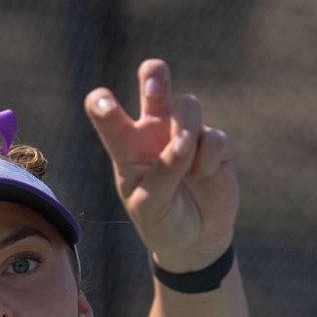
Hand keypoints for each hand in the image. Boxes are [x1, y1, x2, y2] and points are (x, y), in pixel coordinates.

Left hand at [83, 58, 237, 270]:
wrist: (195, 241)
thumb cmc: (161, 222)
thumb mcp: (150, 206)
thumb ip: (162, 174)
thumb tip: (184, 142)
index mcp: (126, 145)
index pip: (106, 113)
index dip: (103, 103)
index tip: (106, 106)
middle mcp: (154, 131)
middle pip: (154, 81)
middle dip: (155, 75)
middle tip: (155, 91)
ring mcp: (185, 132)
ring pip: (188, 105)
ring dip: (186, 129)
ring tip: (186, 160)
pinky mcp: (214, 143)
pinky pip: (213, 136)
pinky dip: (208, 158)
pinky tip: (204, 176)